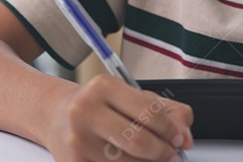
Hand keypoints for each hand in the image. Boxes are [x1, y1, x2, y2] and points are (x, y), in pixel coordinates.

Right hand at [44, 74, 193, 161]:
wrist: (56, 116)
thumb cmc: (99, 106)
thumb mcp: (131, 96)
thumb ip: (166, 111)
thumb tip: (185, 137)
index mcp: (103, 87)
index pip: (149, 111)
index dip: (171, 130)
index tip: (179, 139)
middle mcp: (86, 111)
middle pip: (139, 142)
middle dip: (163, 153)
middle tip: (170, 155)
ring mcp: (77, 141)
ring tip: (149, 158)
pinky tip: (129, 161)